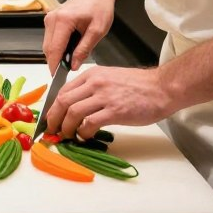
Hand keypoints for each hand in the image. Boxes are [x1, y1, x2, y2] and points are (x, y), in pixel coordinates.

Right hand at [42, 0, 115, 72]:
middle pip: (48, 48)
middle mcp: (52, 18)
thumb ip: (84, 49)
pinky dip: (57, 46)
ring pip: (47, 44)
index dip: (55, 66)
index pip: (54, 49)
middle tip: (70, 70)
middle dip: (56, 61)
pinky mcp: (51, 19)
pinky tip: (70, 48)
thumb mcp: (97, 31)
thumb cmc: (99, 7)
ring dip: (57, 54)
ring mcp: (50, 18)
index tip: (58, 78)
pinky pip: (50, 38)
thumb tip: (74, 65)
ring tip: (73, 57)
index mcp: (63, 20)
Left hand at [42, 65, 171, 140]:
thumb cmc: (138, 85)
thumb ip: (91, 88)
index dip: (53, 107)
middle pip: (63, 101)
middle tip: (52, 131)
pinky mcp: (115, 111)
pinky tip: (85, 137)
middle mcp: (94, 83)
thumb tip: (75, 104)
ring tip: (67, 136)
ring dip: (66, 127)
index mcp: (91, 75)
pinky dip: (83, 132)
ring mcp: (104, 97)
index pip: (62, 90)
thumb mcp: (109, 78)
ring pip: (73, 112)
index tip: (50, 118)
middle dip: (53, 118)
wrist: (161, 88)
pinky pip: (90, 123)